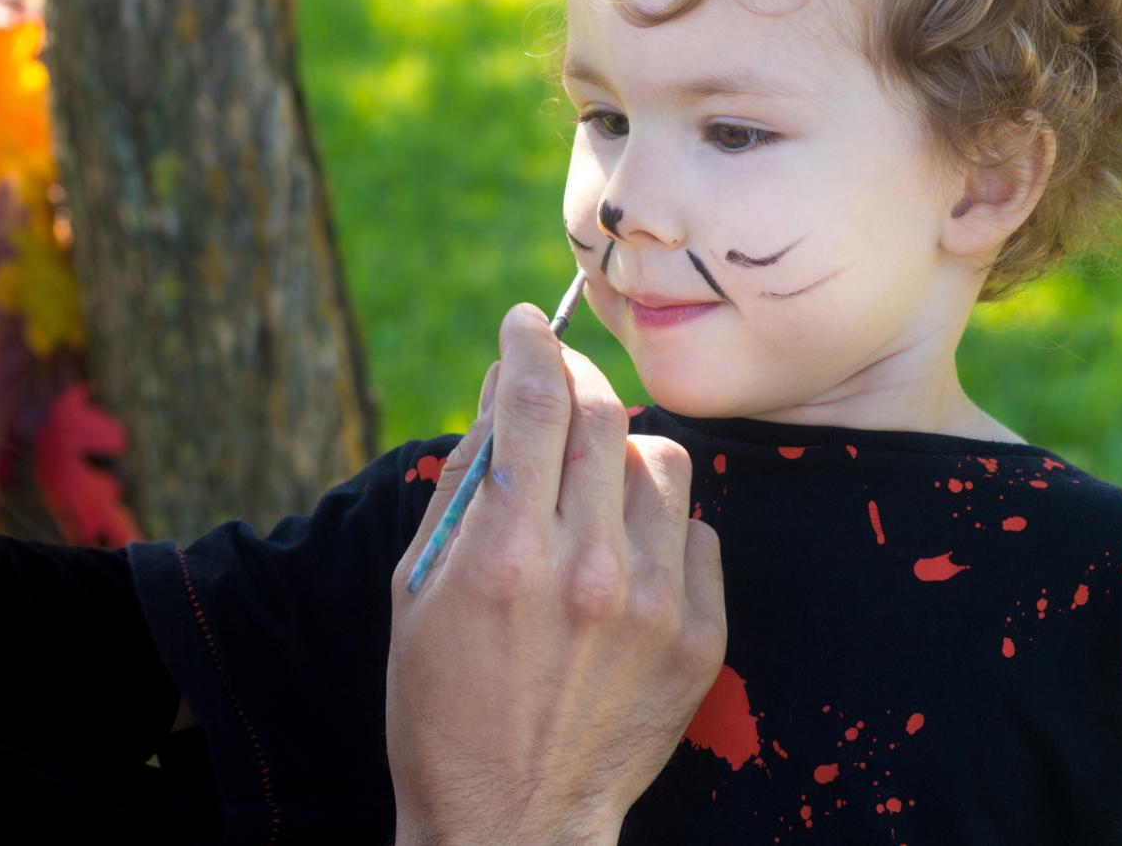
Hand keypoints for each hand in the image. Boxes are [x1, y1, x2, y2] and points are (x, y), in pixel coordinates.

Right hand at [387, 304, 726, 845]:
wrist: (513, 818)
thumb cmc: (443, 703)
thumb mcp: (421, 587)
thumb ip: (469, 484)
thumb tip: (506, 392)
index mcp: (508, 552)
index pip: (537, 399)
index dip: (531, 344)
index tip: (527, 324)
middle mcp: (589, 568)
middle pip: (604, 414)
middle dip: (576, 379)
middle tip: (558, 382)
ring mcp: (654, 602)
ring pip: (663, 461)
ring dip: (622, 455)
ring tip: (590, 489)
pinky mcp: (700, 635)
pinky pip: (696, 530)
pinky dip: (660, 525)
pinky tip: (624, 558)